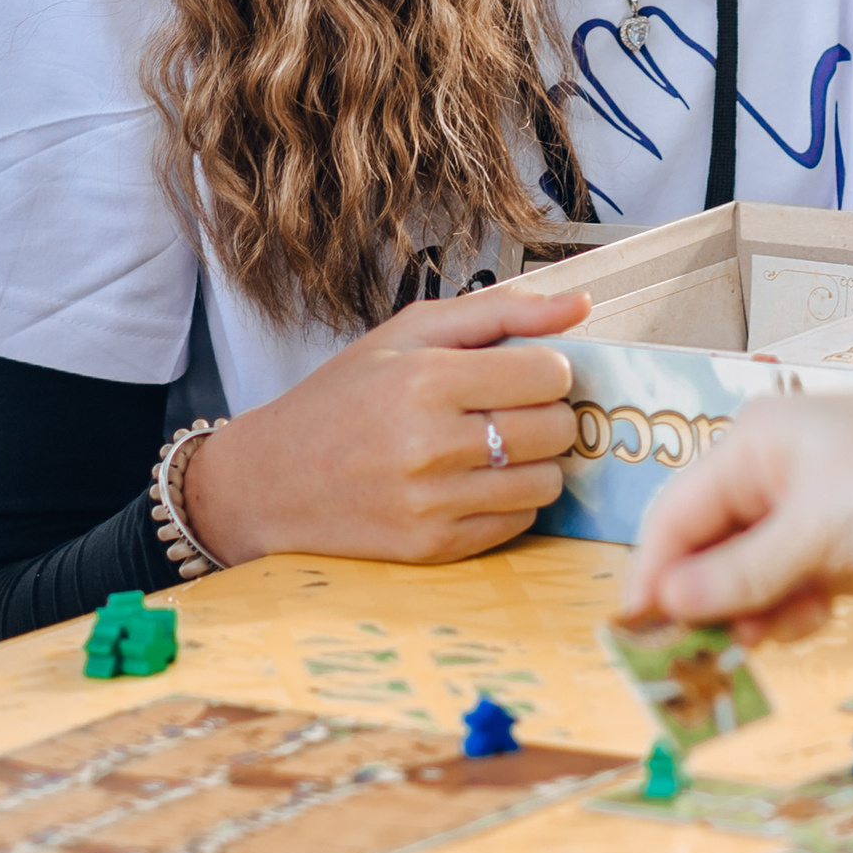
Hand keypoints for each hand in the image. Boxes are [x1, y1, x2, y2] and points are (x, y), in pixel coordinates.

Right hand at [180, 285, 588, 568]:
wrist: (271, 481)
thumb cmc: (343, 396)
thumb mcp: (409, 332)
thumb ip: (501, 311)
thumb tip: (580, 305)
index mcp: (425, 380)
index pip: (549, 374)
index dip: (547, 368)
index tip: (522, 371)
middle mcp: (430, 445)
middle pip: (555, 428)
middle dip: (547, 413)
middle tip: (510, 407)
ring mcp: (433, 503)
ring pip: (547, 481)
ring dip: (535, 460)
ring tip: (494, 445)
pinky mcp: (434, 547)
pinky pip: (519, 521)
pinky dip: (511, 498)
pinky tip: (474, 480)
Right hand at [625, 385, 852, 640]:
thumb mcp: (818, 531)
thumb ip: (742, 572)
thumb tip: (669, 601)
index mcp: (753, 446)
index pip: (675, 516)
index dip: (652, 576)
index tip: (636, 636)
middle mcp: (774, 474)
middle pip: (709, 549)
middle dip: (705, 600)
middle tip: (698, 659)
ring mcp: (813, 511)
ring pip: (751, 575)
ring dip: (752, 612)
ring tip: (766, 636)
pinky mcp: (848, 545)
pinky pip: (796, 586)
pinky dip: (793, 610)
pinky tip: (809, 619)